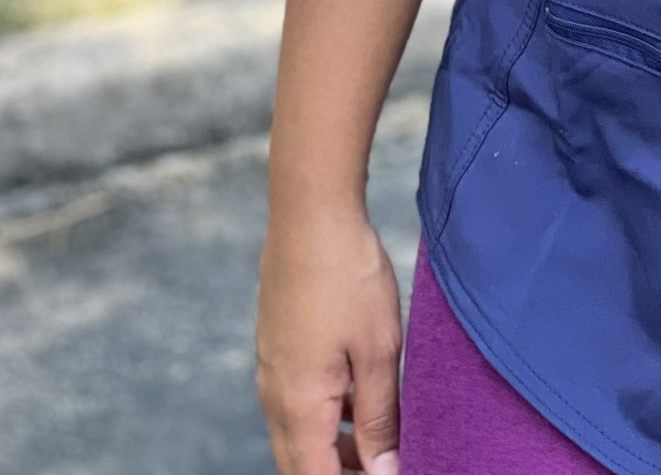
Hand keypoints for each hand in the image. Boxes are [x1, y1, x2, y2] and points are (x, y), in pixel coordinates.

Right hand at [256, 204, 403, 474]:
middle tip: (385, 466)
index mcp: (298, 406)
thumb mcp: (379, 351)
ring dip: (334, 449)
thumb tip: (385, 471)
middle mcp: (275, 395)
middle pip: (300, 464)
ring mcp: (272, 370)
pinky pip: (297, 402)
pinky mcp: (278, 347)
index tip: (388, 474)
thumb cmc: (348, 275)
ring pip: (298, 434)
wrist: (311, 212)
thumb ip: (380, 418)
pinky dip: (326, 417)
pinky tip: (361, 400)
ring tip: (382, 441)